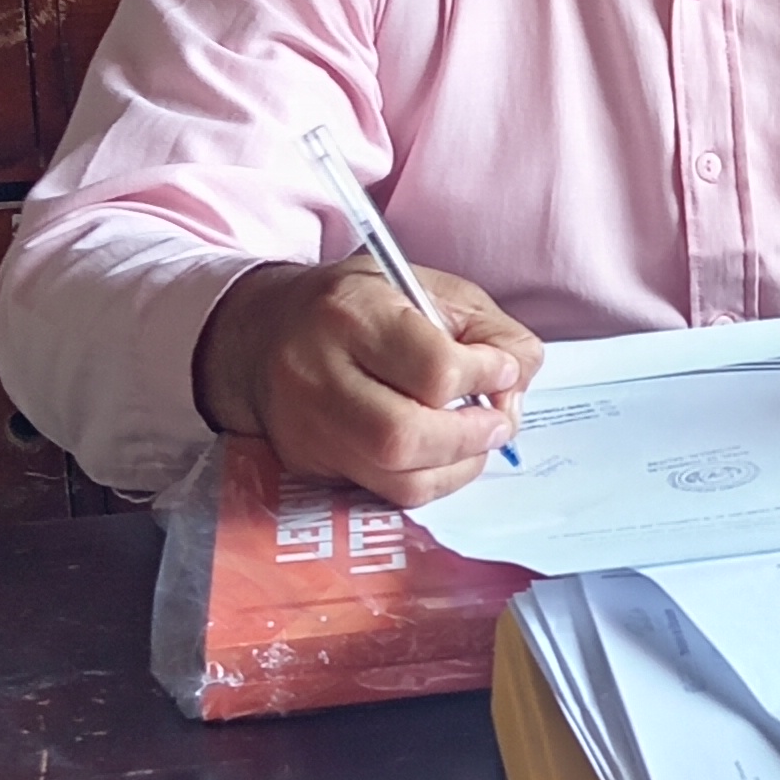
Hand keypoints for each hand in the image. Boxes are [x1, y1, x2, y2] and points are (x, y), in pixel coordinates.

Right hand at [193, 257, 538, 508]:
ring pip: (396, 477)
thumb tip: (517, 379)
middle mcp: (318, 374)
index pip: (433, 368)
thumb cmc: (357, 307)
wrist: (262, 333)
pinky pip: (382, 491)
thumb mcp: (426, 288)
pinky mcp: (309, 463)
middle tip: (498, 423)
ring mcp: (308, 427)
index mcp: (351, 313)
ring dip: (457, 467)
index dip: (485, 376)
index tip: (503, 371)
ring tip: (476, 442)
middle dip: (471, 437)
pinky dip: (428, 480)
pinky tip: (442, 455)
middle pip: (406, 435)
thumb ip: (486, 329)